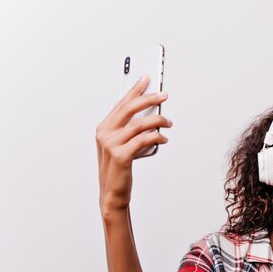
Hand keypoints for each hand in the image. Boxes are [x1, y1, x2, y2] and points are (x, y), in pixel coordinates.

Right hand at [95, 75, 172, 213]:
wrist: (112, 192)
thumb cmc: (119, 168)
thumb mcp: (121, 145)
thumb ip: (128, 129)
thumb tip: (148, 113)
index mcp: (103, 128)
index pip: (121, 103)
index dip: (135, 89)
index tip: (147, 78)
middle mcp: (105, 134)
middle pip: (129, 109)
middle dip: (149, 98)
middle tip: (164, 95)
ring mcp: (112, 145)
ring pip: (139, 124)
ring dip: (158, 121)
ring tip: (169, 122)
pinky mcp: (122, 156)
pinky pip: (143, 140)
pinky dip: (156, 137)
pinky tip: (163, 139)